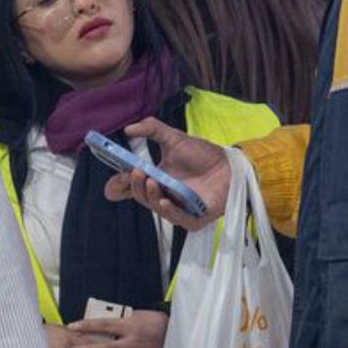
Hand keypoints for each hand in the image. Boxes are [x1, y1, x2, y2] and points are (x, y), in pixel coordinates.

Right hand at [104, 117, 229, 230]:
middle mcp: (162, 195)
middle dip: (135, 186)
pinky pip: (178, 219)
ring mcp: (177, 209)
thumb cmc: (202, 154)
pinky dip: (170, 211)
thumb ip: (152, 129)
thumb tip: (128, 128)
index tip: (116, 177)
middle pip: (140, 196)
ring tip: (151, 181)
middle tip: (136, 172)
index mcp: (154, 179)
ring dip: (150, 196)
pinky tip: (166, 200)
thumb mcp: (175, 138)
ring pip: (156, 208)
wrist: (230, 164)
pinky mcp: (194, 218)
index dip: (118, 185)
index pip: (128, 187)